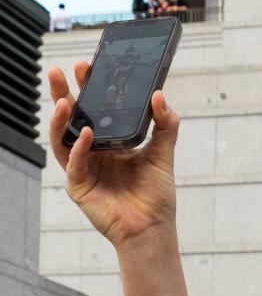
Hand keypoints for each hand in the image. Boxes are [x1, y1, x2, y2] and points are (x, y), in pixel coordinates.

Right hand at [48, 63, 179, 246]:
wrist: (153, 229)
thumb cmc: (156, 196)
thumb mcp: (163, 154)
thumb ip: (166, 124)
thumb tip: (159, 94)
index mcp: (109, 142)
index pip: (94, 110)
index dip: (88, 89)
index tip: (87, 66)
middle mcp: (92, 153)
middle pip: (72, 119)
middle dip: (63, 94)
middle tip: (60, 72)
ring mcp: (83, 169)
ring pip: (62, 139)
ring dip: (61, 119)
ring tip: (64, 100)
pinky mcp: (79, 186)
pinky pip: (73, 164)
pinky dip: (78, 148)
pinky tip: (85, 133)